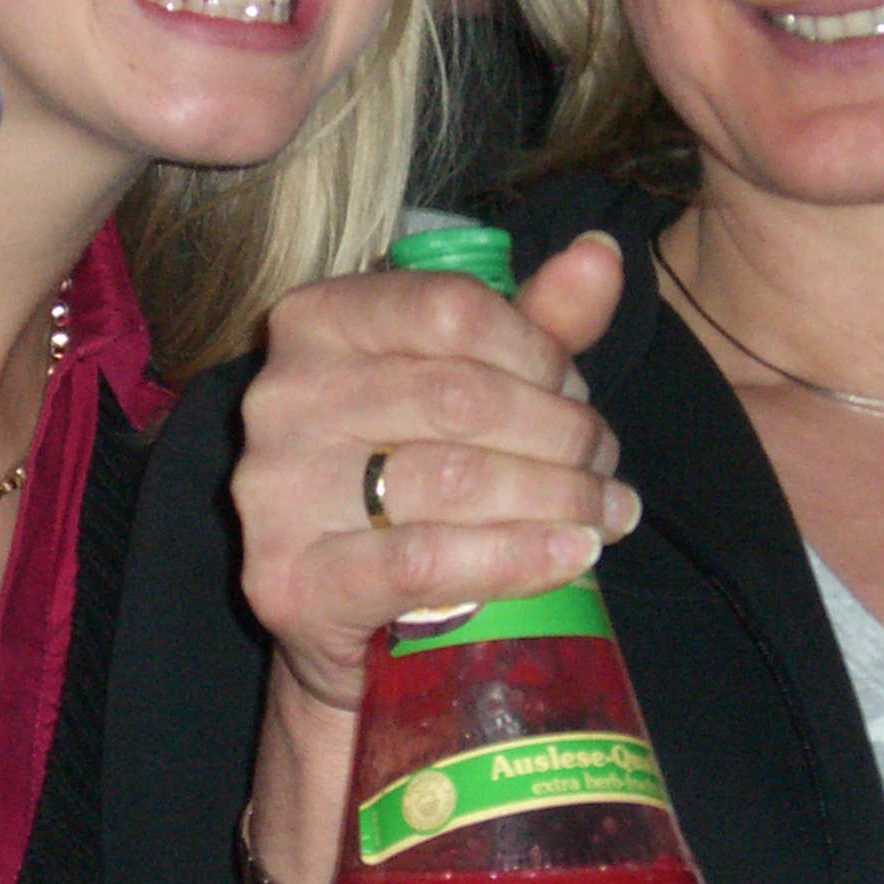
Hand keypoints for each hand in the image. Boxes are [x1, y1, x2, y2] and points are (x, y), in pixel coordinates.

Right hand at [233, 231, 635, 713]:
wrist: (347, 630)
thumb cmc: (409, 485)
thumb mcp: (469, 388)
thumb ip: (532, 323)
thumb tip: (602, 253)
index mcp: (318, 321)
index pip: (450, 308)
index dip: (539, 353)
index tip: (580, 396)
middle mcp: (282, 395)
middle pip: (462, 396)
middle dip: (562, 434)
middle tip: (607, 469)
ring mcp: (275, 490)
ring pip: (454, 478)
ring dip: (557, 498)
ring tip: (606, 516)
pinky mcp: (289, 582)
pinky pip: (425, 560)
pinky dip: (517, 556)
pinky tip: (574, 554)